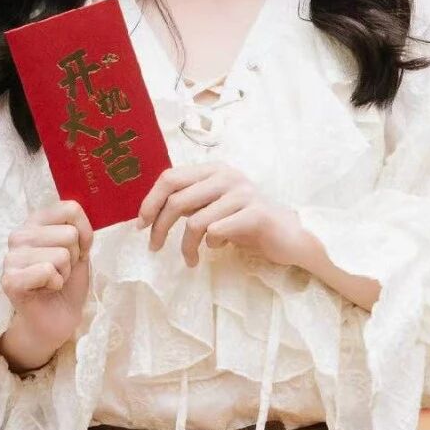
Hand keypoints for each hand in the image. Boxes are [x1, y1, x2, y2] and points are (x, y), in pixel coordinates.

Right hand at [0, 200, 93, 371]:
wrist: (57, 319)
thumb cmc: (67, 282)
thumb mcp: (80, 250)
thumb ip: (79, 230)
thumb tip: (78, 223)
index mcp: (35, 222)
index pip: (70, 208)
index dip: (85, 233)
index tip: (78, 251)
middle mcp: (19, 234)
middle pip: (69, 234)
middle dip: (74, 258)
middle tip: (60, 272)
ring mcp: (11, 257)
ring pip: (61, 255)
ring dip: (64, 273)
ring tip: (52, 282)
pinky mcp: (10, 280)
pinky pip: (47, 271)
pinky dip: (55, 284)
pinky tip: (44, 291)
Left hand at [139, 163, 302, 270]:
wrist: (288, 235)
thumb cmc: (245, 222)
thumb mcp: (213, 206)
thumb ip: (189, 201)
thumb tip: (149, 211)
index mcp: (213, 169)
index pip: (170, 177)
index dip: (150, 201)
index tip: (141, 225)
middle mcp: (227, 176)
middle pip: (176, 200)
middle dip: (160, 227)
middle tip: (154, 247)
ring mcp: (243, 194)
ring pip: (195, 222)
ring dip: (186, 246)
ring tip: (190, 259)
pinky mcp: (256, 215)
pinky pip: (216, 232)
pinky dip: (211, 246)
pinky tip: (219, 249)